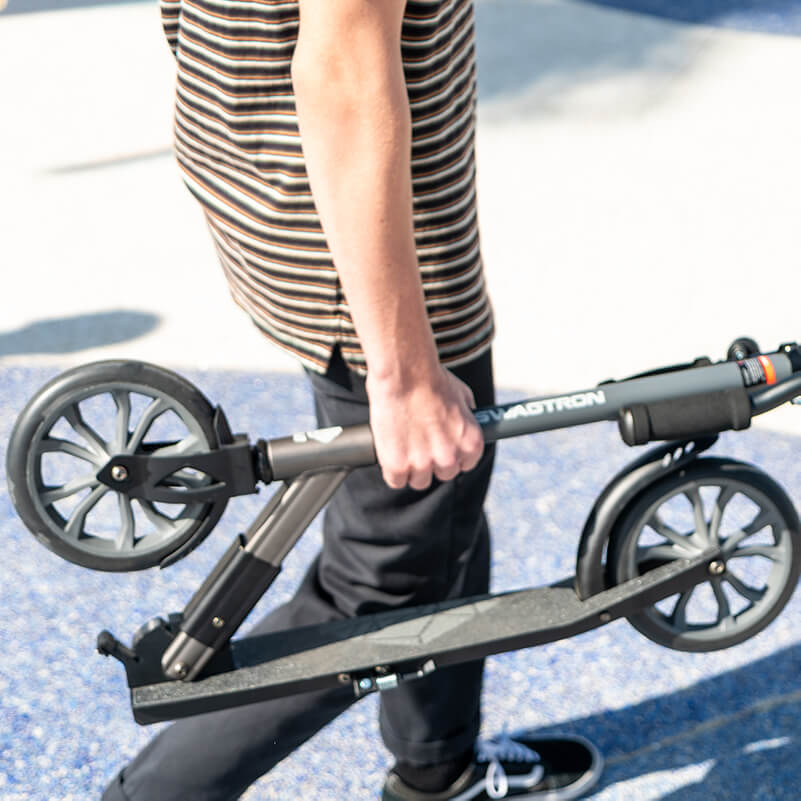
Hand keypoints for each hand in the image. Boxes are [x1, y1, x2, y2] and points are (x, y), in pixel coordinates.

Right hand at [366, 365, 483, 490]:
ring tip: (403, 444)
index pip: (465, 465)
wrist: (403, 373)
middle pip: (443, 475)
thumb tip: (467, 418)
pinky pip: (396, 480)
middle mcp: (449, 456)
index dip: (451, 456)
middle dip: (432, 462)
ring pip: (419, 481)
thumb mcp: (461, 394)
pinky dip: (392, 469)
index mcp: (470, 442)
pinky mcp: (397, 466)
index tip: (441, 449)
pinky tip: (391, 452)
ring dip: (411, 467)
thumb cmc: (430, 378)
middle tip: (419, 443)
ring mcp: (423, 463)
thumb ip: (467, 415)